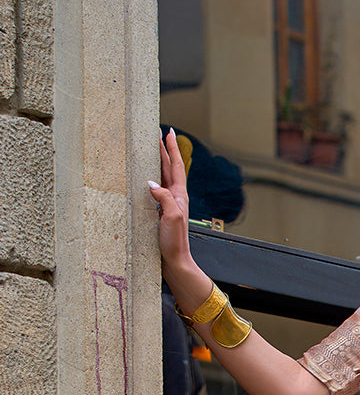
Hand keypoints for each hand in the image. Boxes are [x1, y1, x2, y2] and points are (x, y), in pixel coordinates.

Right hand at [148, 129, 192, 271]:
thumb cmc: (175, 242)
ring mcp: (167, 205)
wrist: (175, 262)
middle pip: (169, 168)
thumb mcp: (172, 217)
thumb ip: (163, 197)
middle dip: (164, 150)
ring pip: (162, 178)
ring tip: (151, 150)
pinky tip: (145, 179)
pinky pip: (155, 190)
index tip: (169, 132)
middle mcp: (174, 198)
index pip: (176, 165)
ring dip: (158, 163)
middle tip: (158, 135)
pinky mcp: (160, 213)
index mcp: (179, 195)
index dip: (172, 148)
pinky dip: (150, 179)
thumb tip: (151, 182)